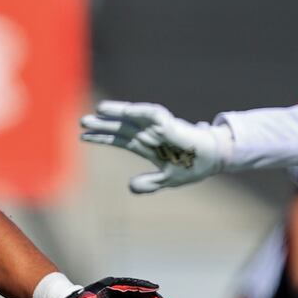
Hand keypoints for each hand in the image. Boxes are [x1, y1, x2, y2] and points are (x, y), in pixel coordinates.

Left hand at [79, 101, 231, 193]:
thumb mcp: (168, 179)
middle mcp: (150, 135)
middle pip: (121, 127)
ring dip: (117, 113)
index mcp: (147, 146)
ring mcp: (161, 129)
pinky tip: (126, 110)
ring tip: (99, 110)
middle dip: (102, 124)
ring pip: (134, 118)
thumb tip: (130, 187)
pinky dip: (141, 111)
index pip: (119, 139)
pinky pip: (155, 114)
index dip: (102, 137)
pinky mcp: (173, 125)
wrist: (216, 160)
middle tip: (82, 122)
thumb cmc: (193, 166)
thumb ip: (149, 183)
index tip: (83, 136)